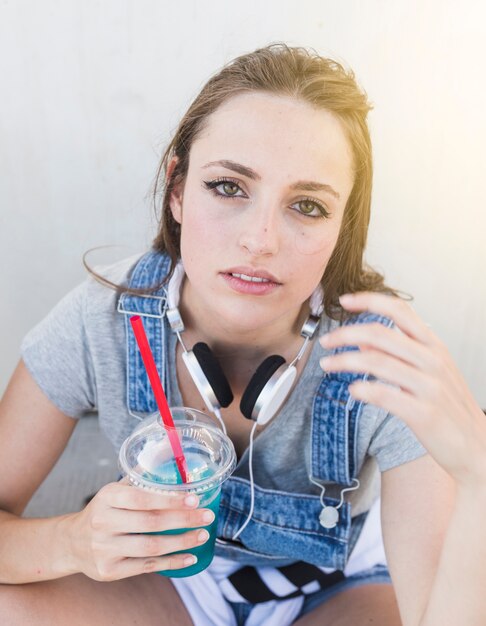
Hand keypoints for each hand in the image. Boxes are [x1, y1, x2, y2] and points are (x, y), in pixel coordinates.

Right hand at [66, 477, 213, 580]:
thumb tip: (169, 445)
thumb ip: (141, 473)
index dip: (170, 500)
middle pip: (150, 523)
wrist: (71, 542)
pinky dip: (171, 563)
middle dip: (183, 520)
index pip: (142, 498)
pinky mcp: (110, 570)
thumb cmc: (104, 510)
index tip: (195, 498)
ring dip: (181, 543)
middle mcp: (103, 523)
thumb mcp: (116, 489)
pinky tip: (190, 557)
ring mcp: (105, 549)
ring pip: (150, 547)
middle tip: (208, 517)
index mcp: (107, 497)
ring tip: (202, 535)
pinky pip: (146, 567)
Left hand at [319, 291, 485, 487]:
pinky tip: (351, 390)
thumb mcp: (428, 371)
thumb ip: (397, 354)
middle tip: (326, 341)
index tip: (345, 301)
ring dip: (345, 360)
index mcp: (433, 345)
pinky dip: (363, 390)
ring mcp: (429, 386)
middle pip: (380, 333)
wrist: (477, 446)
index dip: (369, 301)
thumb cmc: (449, 407)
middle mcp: (432, 360)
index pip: (400, 309)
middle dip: (345, 334)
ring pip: (377, 362)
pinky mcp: (424, 413)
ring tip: (327, 364)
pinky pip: (386, 395)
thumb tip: (364, 342)